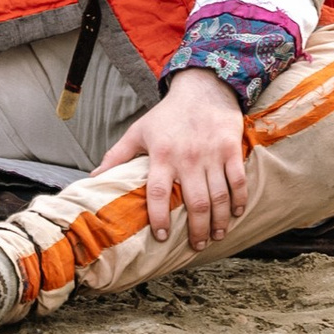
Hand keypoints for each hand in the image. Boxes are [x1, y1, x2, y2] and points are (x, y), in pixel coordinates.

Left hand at [94, 68, 250, 249]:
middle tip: (197, 245)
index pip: (159, 194)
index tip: (161, 237)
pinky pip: (237, 180)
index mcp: (162, 156)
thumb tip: (93, 178)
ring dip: (219, 221)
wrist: (202, 88)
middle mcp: (187, 158)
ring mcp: (211, 154)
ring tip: (217, 235)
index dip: (159, 218)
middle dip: (197, 229)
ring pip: (218, 196)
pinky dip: (239, 199)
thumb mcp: (139, 131)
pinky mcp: (230, 149)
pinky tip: (237, 213)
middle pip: (195, 202)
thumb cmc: (167, 114)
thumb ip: (117, 156)